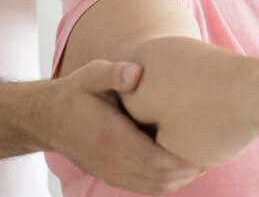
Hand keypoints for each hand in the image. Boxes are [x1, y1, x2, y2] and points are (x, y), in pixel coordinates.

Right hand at [47, 60, 202, 193]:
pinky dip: (163, 185)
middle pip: (157, 177)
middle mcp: (110, 160)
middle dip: (186, 172)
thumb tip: (136, 73)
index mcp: (110, 136)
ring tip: (200, 166)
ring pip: (151, 187)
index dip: (180, 159)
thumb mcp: (91, 75)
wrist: (48, 118)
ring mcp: (109, 171)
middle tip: (211, 158)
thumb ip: (113, 73)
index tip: (204, 151)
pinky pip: (141, 188)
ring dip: (178, 181)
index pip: (153, 158)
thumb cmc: (76, 93)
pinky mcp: (109, 176)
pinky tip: (180, 172)